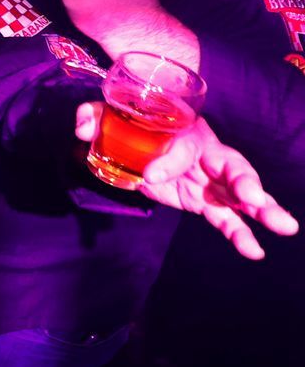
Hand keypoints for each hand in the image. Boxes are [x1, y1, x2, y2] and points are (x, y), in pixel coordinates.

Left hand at [75, 105, 298, 259]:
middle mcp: (206, 155)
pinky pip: (228, 219)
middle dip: (244, 181)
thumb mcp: (111, 115)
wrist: (143, 138)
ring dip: (262, 209)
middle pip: (232, 165)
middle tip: (252, 197)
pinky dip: (241, 234)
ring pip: (243, 195)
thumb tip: (83, 129)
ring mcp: (211, 181)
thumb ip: (95, 116)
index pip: (182, 146)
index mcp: (184, 131)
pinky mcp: (208, 202)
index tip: (150, 176)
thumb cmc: (134, 123)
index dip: (168, 162)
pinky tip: (254, 251)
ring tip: (283, 226)